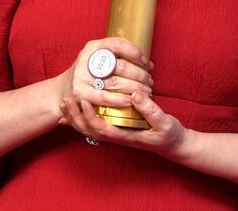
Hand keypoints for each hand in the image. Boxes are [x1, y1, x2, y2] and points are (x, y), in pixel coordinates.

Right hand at [56, 38, 153, 112]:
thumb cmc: (86, 75)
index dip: (136, 53)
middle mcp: (86, 60)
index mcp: (92, 47)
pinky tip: (131, 101)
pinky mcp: (80, 93)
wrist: (62, 92)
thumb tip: (145, 62)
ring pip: (116, 82)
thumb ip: (115, 56)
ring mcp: (82, 77)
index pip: (118, 44)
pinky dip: (121, 100)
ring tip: (146, 91)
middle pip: (120, 66)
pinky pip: (105, 97)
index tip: (147, 62)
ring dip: (135, 88)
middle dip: (140, 74)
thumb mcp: (96, 59)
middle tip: (149, 81)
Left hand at [59, 90, 188, 158]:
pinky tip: (75, 108)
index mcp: (126, 136)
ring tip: (65, 103)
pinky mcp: (116, 128)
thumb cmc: (168, 134)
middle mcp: (117, 136)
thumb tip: (135, 95)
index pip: (102, 129)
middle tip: (66, 100)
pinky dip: (82, 118)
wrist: (172, 143)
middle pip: (90, 131)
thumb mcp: (164, 122)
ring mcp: (115, 133)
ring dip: (75, 117)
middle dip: (75, 117)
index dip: (91, 116)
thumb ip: (150, 110)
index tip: (84, 101)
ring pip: (89, 129)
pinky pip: (94, 124)